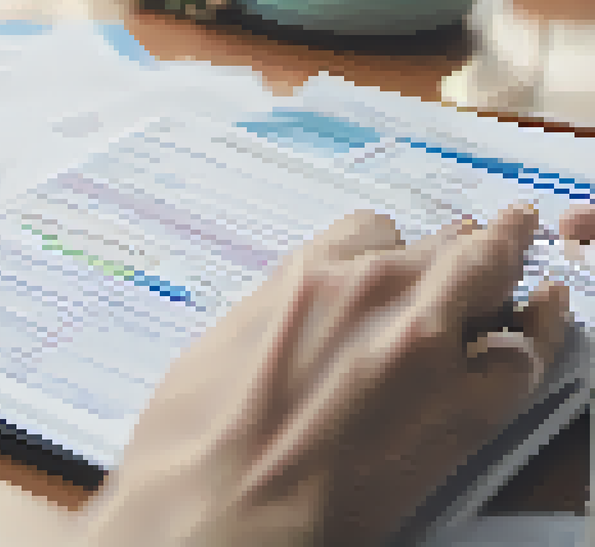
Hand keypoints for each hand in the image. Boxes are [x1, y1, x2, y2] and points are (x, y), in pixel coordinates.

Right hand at [78, 204, 571, 546]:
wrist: (219, 512)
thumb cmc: (193, 447)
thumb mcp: (215, 349)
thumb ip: (269, 318)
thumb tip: (286, 322)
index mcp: (304, 277)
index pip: (371, 231)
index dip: (394, 246)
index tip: (400, 255)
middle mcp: (367, 291)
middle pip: (440, 244)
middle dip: (464, 241)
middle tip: (488, 238)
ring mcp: (422, 342)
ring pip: (489, 273)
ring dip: (506, 264)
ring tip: (524, 252)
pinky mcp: (462, 406)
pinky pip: (523, 350)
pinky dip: (538, 331)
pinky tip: (548, 314)